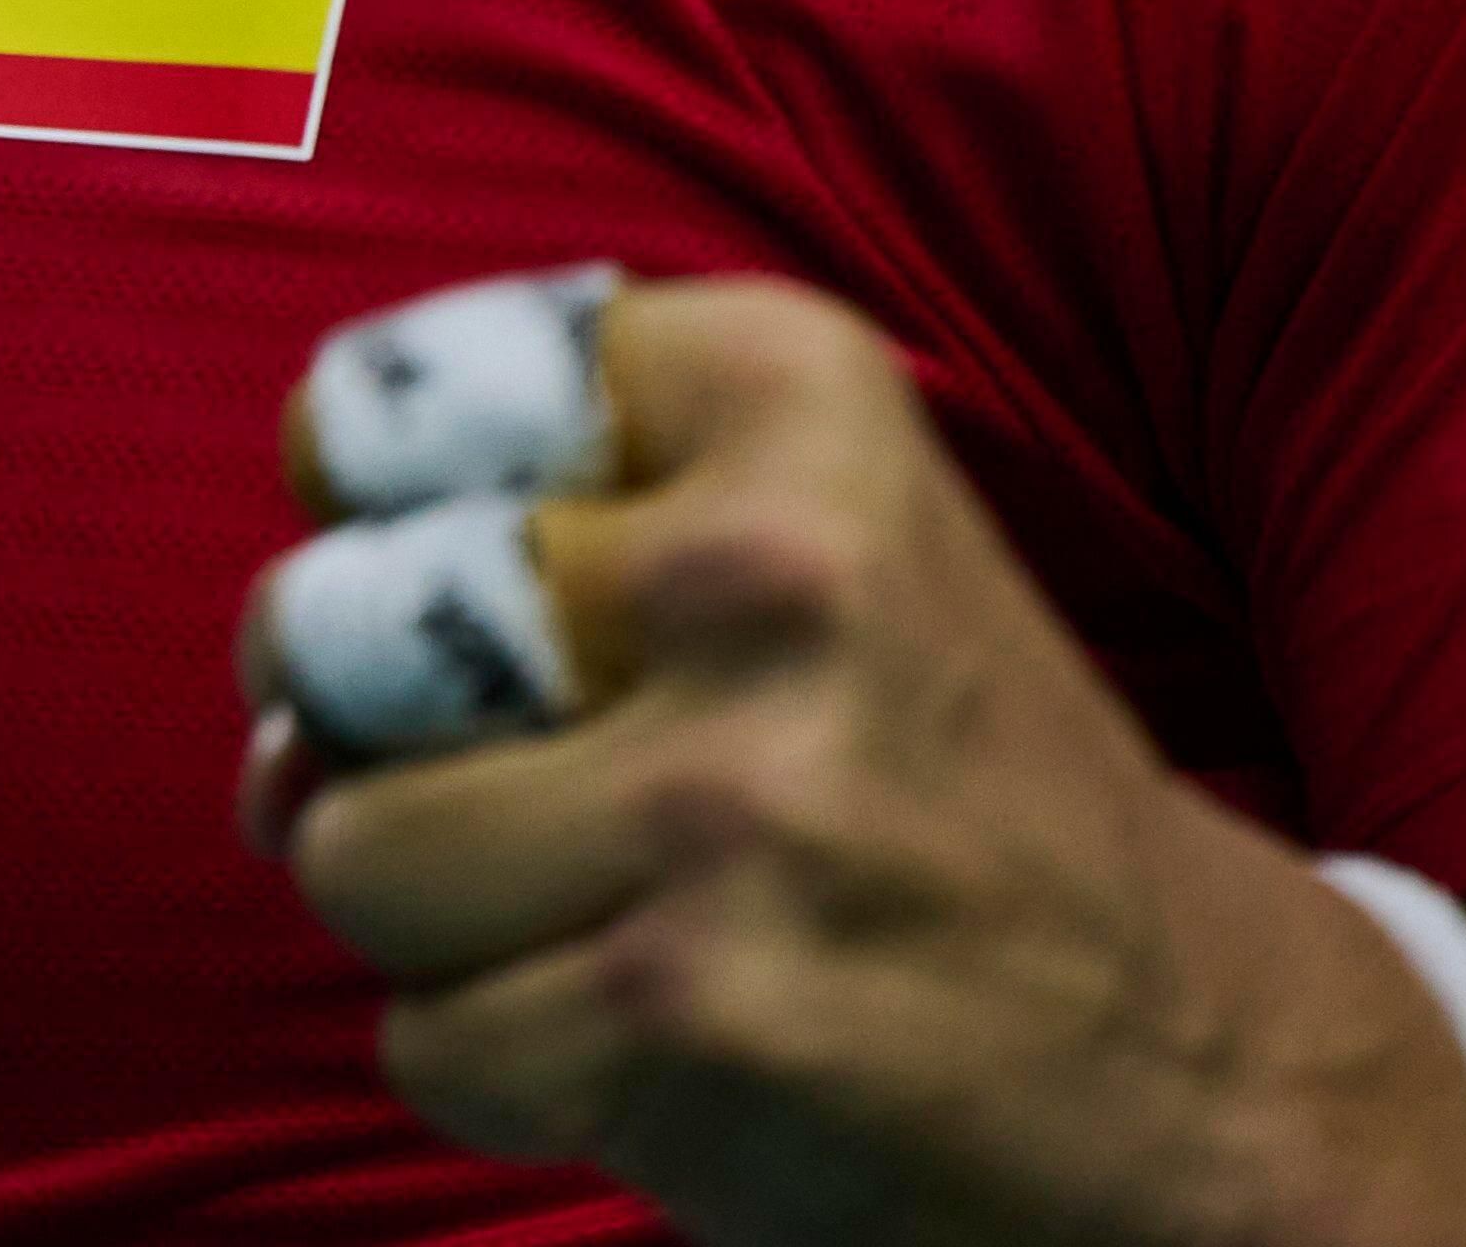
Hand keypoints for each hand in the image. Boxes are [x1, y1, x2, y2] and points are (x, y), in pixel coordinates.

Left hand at [248, 275, 1465, 1246]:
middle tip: (553, 787)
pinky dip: (506, 1067)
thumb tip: (261, 752)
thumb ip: (489, 557)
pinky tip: (661, 1041)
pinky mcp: (701, 1008)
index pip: (376, 417)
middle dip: (376, 739)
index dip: (377, 527)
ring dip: (442, 925)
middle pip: (324, 634)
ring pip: (354, 852)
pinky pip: (429, 1036)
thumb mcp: (784, 555)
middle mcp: (767, 567)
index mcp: (787, 398)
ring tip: (616, 921)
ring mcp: (733, 797)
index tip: (490, 588)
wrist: (1204, 1066)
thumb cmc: (926, 785)